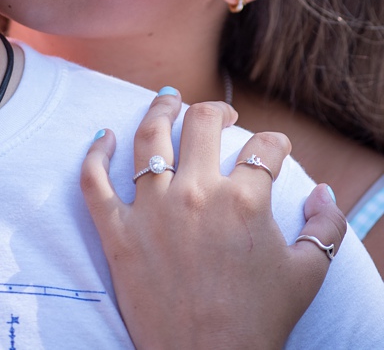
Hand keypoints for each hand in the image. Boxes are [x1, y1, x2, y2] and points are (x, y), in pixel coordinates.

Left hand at [82, 93, 345, 349]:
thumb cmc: (259, 319)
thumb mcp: (307, 272)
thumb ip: (324, 225)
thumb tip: (322, 191)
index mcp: (244, 200)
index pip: (263, 149)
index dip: (274, 143)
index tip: (273, 147)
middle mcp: (195, 193)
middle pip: (202, 125)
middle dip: (216, 111)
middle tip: (220, 115)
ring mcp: (151, 209)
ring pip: (149, 137)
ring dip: (158, 110)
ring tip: (166, 99)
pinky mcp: (116, 230)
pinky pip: (94, 179)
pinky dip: (96, 153)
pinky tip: (104, 136)